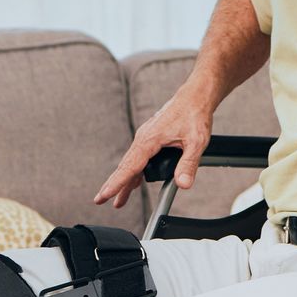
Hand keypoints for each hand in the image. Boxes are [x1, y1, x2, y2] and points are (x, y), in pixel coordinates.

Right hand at [94, 87, 215, 209]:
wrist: (195, 96)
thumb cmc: (195, 115)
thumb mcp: (196, 142)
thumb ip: (188, 165)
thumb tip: (182, 184)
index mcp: (150, 140)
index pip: (130, 167)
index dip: (117, 183)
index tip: (104, 195)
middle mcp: (143, 138)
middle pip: (125, 166)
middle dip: (113, 184)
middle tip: (99, 200)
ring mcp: (146, 137)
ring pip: (131, 162)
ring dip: (124, 180)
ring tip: (118, 199)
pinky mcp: (151, 137)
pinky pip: (138, 157)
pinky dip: (133, 171)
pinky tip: (135, 181)